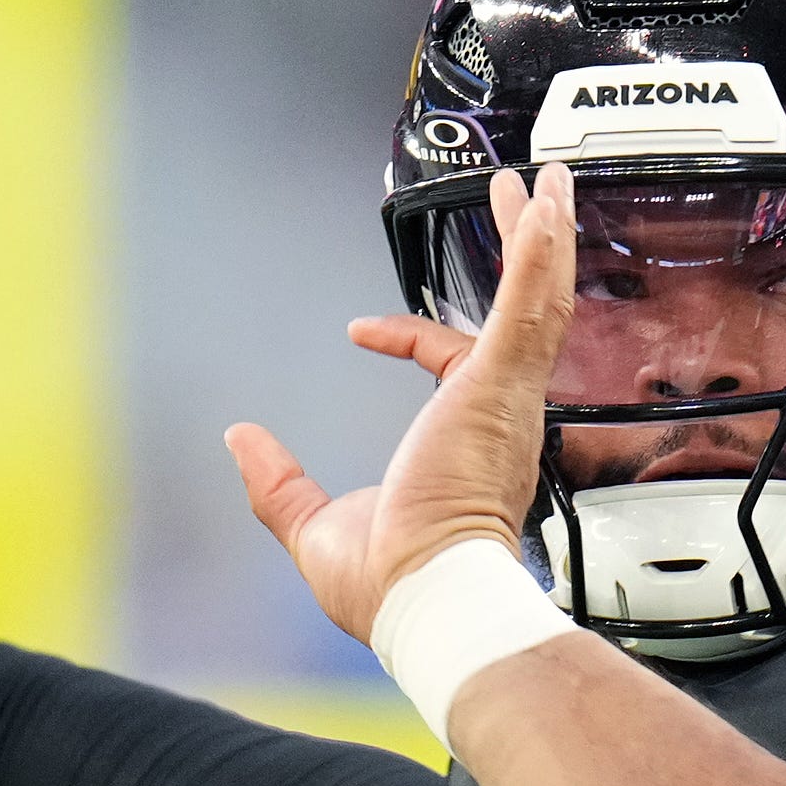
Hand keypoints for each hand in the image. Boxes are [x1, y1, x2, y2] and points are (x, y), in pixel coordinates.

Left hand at [227, 162, 576, 643]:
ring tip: (545, 183)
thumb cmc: (395, 587)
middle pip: (522, 317)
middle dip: (524, 256)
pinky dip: (538, 254)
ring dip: (542, 238)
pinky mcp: (499, 389)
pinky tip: (540, 205)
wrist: (429, 602)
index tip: (359, 331)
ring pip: (539, 301)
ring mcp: (506, 403)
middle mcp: (500, 423)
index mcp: (469, 450)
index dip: (410, 340)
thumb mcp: (314, 526)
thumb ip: (276, 484)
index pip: (451, 367)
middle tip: (524, 203)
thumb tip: (240, 442)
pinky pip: (528, 307)